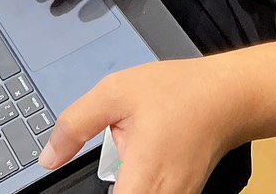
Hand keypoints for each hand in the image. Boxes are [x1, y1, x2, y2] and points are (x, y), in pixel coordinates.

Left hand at [37, 58, 243, 191]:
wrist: (227, 96)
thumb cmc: (177, 92)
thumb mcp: (116, 93)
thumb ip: (75, 125)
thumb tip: (48, 157)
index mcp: (141, 180)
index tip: (67, 191)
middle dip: (111, 188)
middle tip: (109, 163)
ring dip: (123, 189)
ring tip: (121, 165)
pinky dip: (139, 189)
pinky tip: (131, 174)